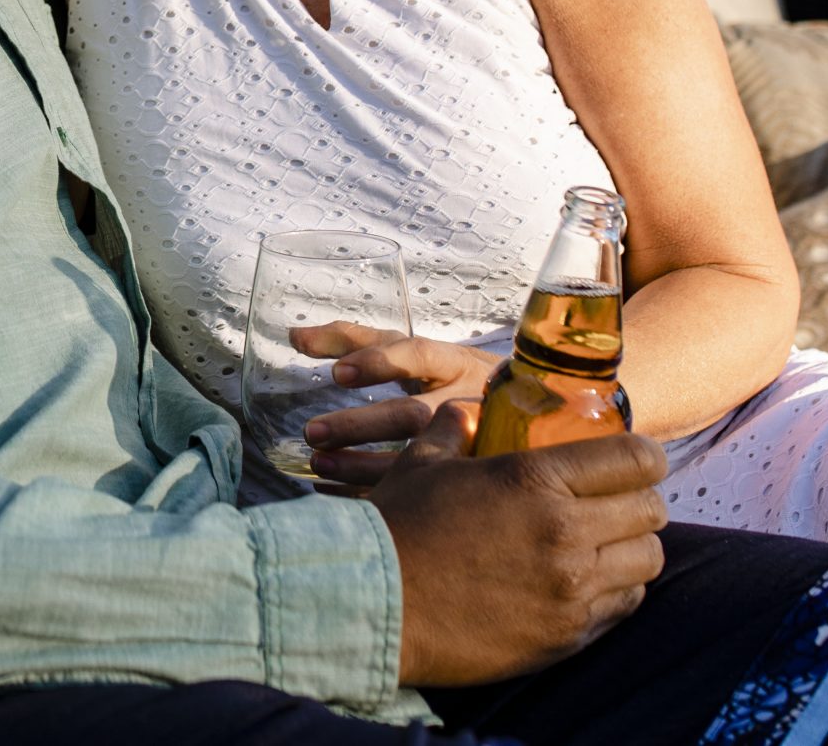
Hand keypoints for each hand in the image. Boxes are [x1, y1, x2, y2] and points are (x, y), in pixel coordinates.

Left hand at [290, 323, 500, 487]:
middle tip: (313, 432)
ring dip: (362, 466)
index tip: (337, 373)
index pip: (419, 355)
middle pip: (414, 414)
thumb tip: (295, 335)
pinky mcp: (468, 481)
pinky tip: (333, 490)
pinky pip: (417, 491)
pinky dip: (371, 491)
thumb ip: (354, 340)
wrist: (531, 419)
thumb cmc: (452, 378)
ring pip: (417, 459)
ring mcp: (472, 445)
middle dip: (361, 425)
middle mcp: (466, 401)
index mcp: (453, 362)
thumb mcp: (414, 352)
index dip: (379, 362)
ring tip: (318, 463)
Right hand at [370, 402, 667, 687]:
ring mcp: (570, 589)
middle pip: (652, 511)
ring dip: (631, 548)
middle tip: (614, 501)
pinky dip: (614, 590)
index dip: (642, 456)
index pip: (636, 460)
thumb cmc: (395, 527)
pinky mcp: (566, 635)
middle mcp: (565, 532)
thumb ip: (455, 429)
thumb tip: (468, 411)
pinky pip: (622, 607)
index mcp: (534, 479)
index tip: (632, 460)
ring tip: (603, 544)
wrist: (372, 605)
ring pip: (647, 561)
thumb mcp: (421, 462)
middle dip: (639, 500)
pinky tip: (581, 581)